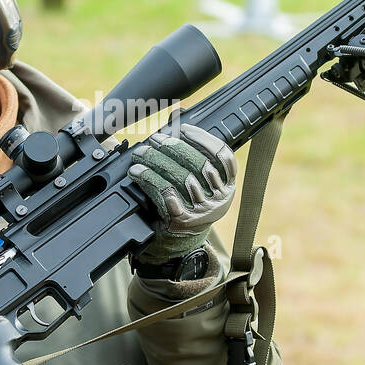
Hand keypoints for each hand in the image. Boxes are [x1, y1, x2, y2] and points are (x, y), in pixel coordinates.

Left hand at [128, 122, 236, 263]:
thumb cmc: (184, 208)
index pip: (223, 155)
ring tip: (141, 154)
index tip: (184, 128)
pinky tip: (136, 173)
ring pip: (179, 177)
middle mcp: (220, 199)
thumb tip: (177, 117)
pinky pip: (165, 193)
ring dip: (156, 161)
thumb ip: (192, 157)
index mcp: (227, 187)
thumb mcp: (196, 185)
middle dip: (174, 147)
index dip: (203, 138)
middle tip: (155, 140)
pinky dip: (148, 180)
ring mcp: (203, 211)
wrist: (175, 247)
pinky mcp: (182, 221)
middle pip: (198, 163)